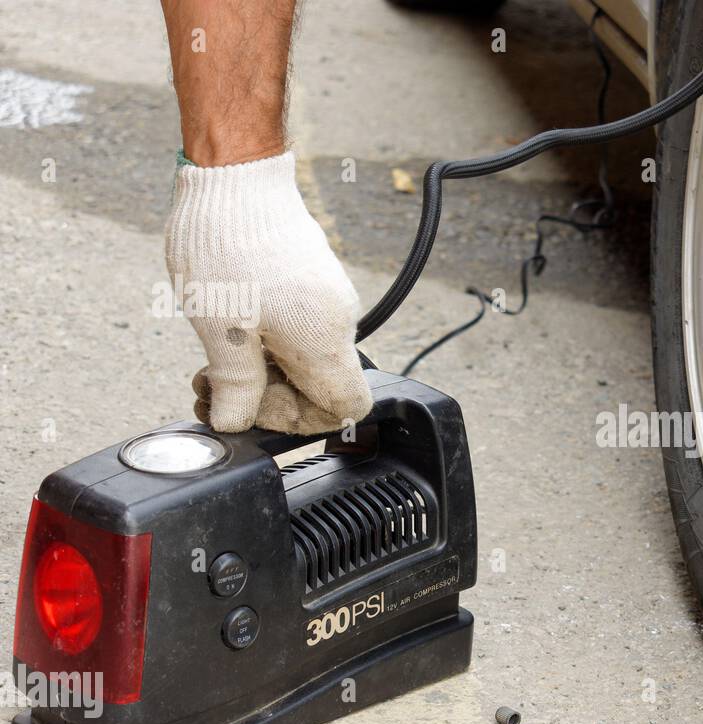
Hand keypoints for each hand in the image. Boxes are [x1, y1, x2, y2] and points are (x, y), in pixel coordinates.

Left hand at [165, 151, 371, 432]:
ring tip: (211, 360)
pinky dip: (266, 344)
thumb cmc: (228, 244)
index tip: (253, 408)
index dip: (301, 423)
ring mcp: (327, 300)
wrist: (236, 173)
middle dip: (266, 397)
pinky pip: (299, 332)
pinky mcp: (312, 283)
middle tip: (213, 387)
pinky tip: (227, 329)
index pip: (345, 409)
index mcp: (325, 341)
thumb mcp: (220, 329)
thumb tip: (235, 423)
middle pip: (320, 388)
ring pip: (304, 361)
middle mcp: (338, 322)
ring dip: (259, 371)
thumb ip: (235, 386)